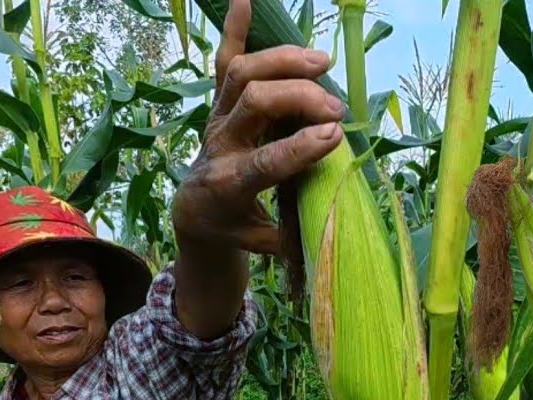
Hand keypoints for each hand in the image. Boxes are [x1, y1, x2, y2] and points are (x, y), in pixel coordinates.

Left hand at [170, 0, 344, 255]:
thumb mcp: (261, 243)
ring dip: (283, 61)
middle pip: (254, 102)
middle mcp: (220, 144)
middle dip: (298, 98)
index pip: (265, 161)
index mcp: (230, 184)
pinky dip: (234, 29)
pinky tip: (244, 0)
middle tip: (336, 110)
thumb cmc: (235, 226)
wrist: (195, 209)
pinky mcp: (219, 101)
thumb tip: (330, 230)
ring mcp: (217, 117)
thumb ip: (292, 237)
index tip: (336, 135)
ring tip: (322, 62)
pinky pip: (224, 60)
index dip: (300, 147)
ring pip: (242, 74)